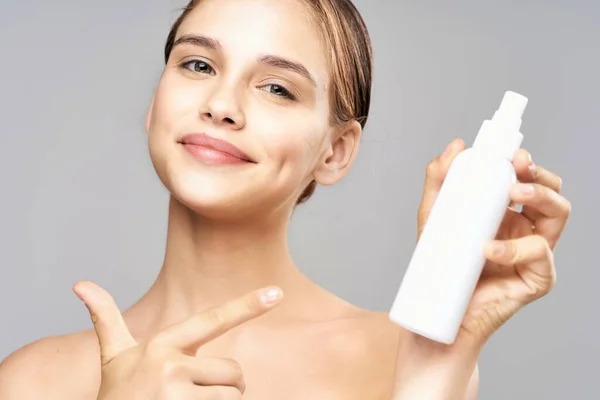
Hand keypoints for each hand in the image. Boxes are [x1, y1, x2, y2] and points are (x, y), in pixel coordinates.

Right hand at [73, 281, 282, 399]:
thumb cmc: (116, 394)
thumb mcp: (112, 357)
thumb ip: (105, 319)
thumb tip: (80, 284)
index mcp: (162, 345)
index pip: (212, 320)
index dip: (246, 305)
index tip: (277, 293)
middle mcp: (172, 369)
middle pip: (233, 372)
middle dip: (227, 385)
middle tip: (200, 391)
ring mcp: (178, 398)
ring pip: (232, 397)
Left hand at [418, 138, 570, 345]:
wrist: (438, 310)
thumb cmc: (441, 265)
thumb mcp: (434, 216)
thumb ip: (441, 180)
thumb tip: (456, 145)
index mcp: (506, 212)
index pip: (527, 179)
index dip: (526, 162)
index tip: (511, 152)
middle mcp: (524, 228)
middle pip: (552, 190)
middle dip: (540, 173)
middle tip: (517, 167)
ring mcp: (534, 252)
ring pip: (559, 213)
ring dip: (541, 196)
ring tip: (512, 194)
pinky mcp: (537, 277)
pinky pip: (540, 254)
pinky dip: (515, 248)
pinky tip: (489, 249)